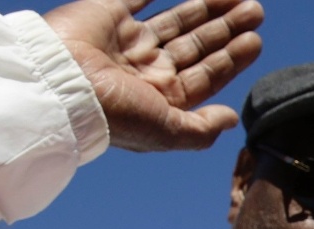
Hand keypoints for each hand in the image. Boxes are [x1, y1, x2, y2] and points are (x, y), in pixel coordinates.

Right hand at [43, 0, 263, 151]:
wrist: (57, 81)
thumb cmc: (112, 112)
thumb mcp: (165, 130)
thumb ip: (200, 129)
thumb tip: (232, 119)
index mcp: (158, 99)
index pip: (204, 75)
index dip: (231, 58)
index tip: (255, 40)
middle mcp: (145, 70)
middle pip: (195, 46)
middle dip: (226, 30)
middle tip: (256, 12)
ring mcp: (127, 41)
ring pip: (176, 20)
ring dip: (207, 9)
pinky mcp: (107, 13)